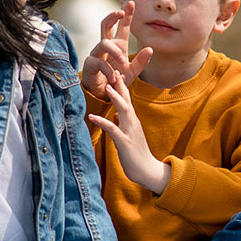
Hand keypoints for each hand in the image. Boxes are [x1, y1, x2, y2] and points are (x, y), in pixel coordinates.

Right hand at [81, 3, 152, 98]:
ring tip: (122, 61)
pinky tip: (114, 77)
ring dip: (114, 51)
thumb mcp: (133, 72)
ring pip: (104, 43)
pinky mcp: (90, 64)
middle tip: (120, 12)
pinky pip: (99, 62)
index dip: (127, 15)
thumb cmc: (117, 79)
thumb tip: (150, 49)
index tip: (131, 3)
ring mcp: (97, 54)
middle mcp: (106, 46)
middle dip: (112, 16)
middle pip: (105, 25)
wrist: (103, 94)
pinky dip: (108, 70)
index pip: (122, 27)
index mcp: (118, 45)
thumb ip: (141, 61)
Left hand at [87, 71, 169, 194]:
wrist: (148, 170)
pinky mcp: (124, 142)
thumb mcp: (129, 136)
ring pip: (123, 110)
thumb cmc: (137, 155)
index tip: (117, 74)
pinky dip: (102, 121)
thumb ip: (122, 125)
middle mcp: (132, 123)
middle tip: (115, 70)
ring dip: (115, 97)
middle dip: (120, 85)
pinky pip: (112, 129)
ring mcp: (129, 132)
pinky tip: (92, 116)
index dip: (122, 87)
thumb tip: (115, 117)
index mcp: (133, 121)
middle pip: (127, 100)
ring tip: (106, 86)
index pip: (128, 100)